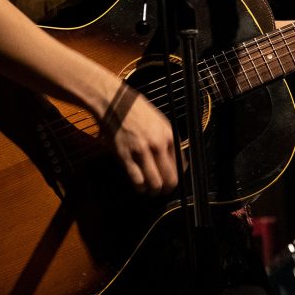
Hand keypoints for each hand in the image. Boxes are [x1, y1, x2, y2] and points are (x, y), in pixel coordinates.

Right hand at [99, 80, 178, 194]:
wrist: (114, 103)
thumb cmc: (136, 112)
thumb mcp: (160, 122)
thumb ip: (168, 141)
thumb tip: (175, 161)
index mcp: (168, 136)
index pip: (180, 166)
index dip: (176, 176)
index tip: (171, 179)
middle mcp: (157, 145)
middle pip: (170, 179)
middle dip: (167, 188)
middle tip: (163, 190)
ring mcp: (141, 151)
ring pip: (154, 183)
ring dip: (153, 191)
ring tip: (150, 190)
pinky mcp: (125, 156)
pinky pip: (137, 180)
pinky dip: (139, 188)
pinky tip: (139, 186)